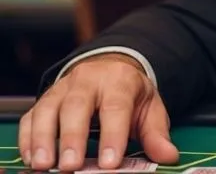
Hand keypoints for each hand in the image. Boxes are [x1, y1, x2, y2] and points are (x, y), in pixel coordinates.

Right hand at [18, 54, 178, 171]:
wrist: (111, 70)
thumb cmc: (130, 95)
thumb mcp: (149, 108)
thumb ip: (156, 133)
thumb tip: (169, 155)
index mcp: (120, 80)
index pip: (116, 107)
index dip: (113, 135)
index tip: (110, 163)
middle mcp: (88, 80)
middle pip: (77, 105)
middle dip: (72, 137)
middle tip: (71, 166)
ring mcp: (63, 88)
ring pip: (48, 109)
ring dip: (43, 139)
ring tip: (45, 165)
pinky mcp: (45, 99)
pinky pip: (31, 116)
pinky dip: (28, 138)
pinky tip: (31, 158)